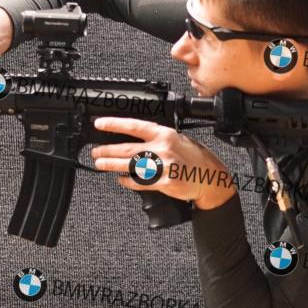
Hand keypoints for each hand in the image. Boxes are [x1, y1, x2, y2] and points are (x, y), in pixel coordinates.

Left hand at [90, 116, 236, 209]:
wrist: (211, 177)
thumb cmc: (195, 158)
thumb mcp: (178, 139)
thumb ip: (158, 139)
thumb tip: (134, 139)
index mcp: (165, 134)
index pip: (135, 126)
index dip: (114, 125)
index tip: (100, 124)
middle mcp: (163, 149)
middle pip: (128, 149)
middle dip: (107, 150)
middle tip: (96, 152)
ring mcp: (164, 167)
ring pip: (130, 166)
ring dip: (112, 165)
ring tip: (100, 164)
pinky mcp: (165, 183)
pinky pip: (141, 183)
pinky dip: (128, 181)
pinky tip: (121, 179)